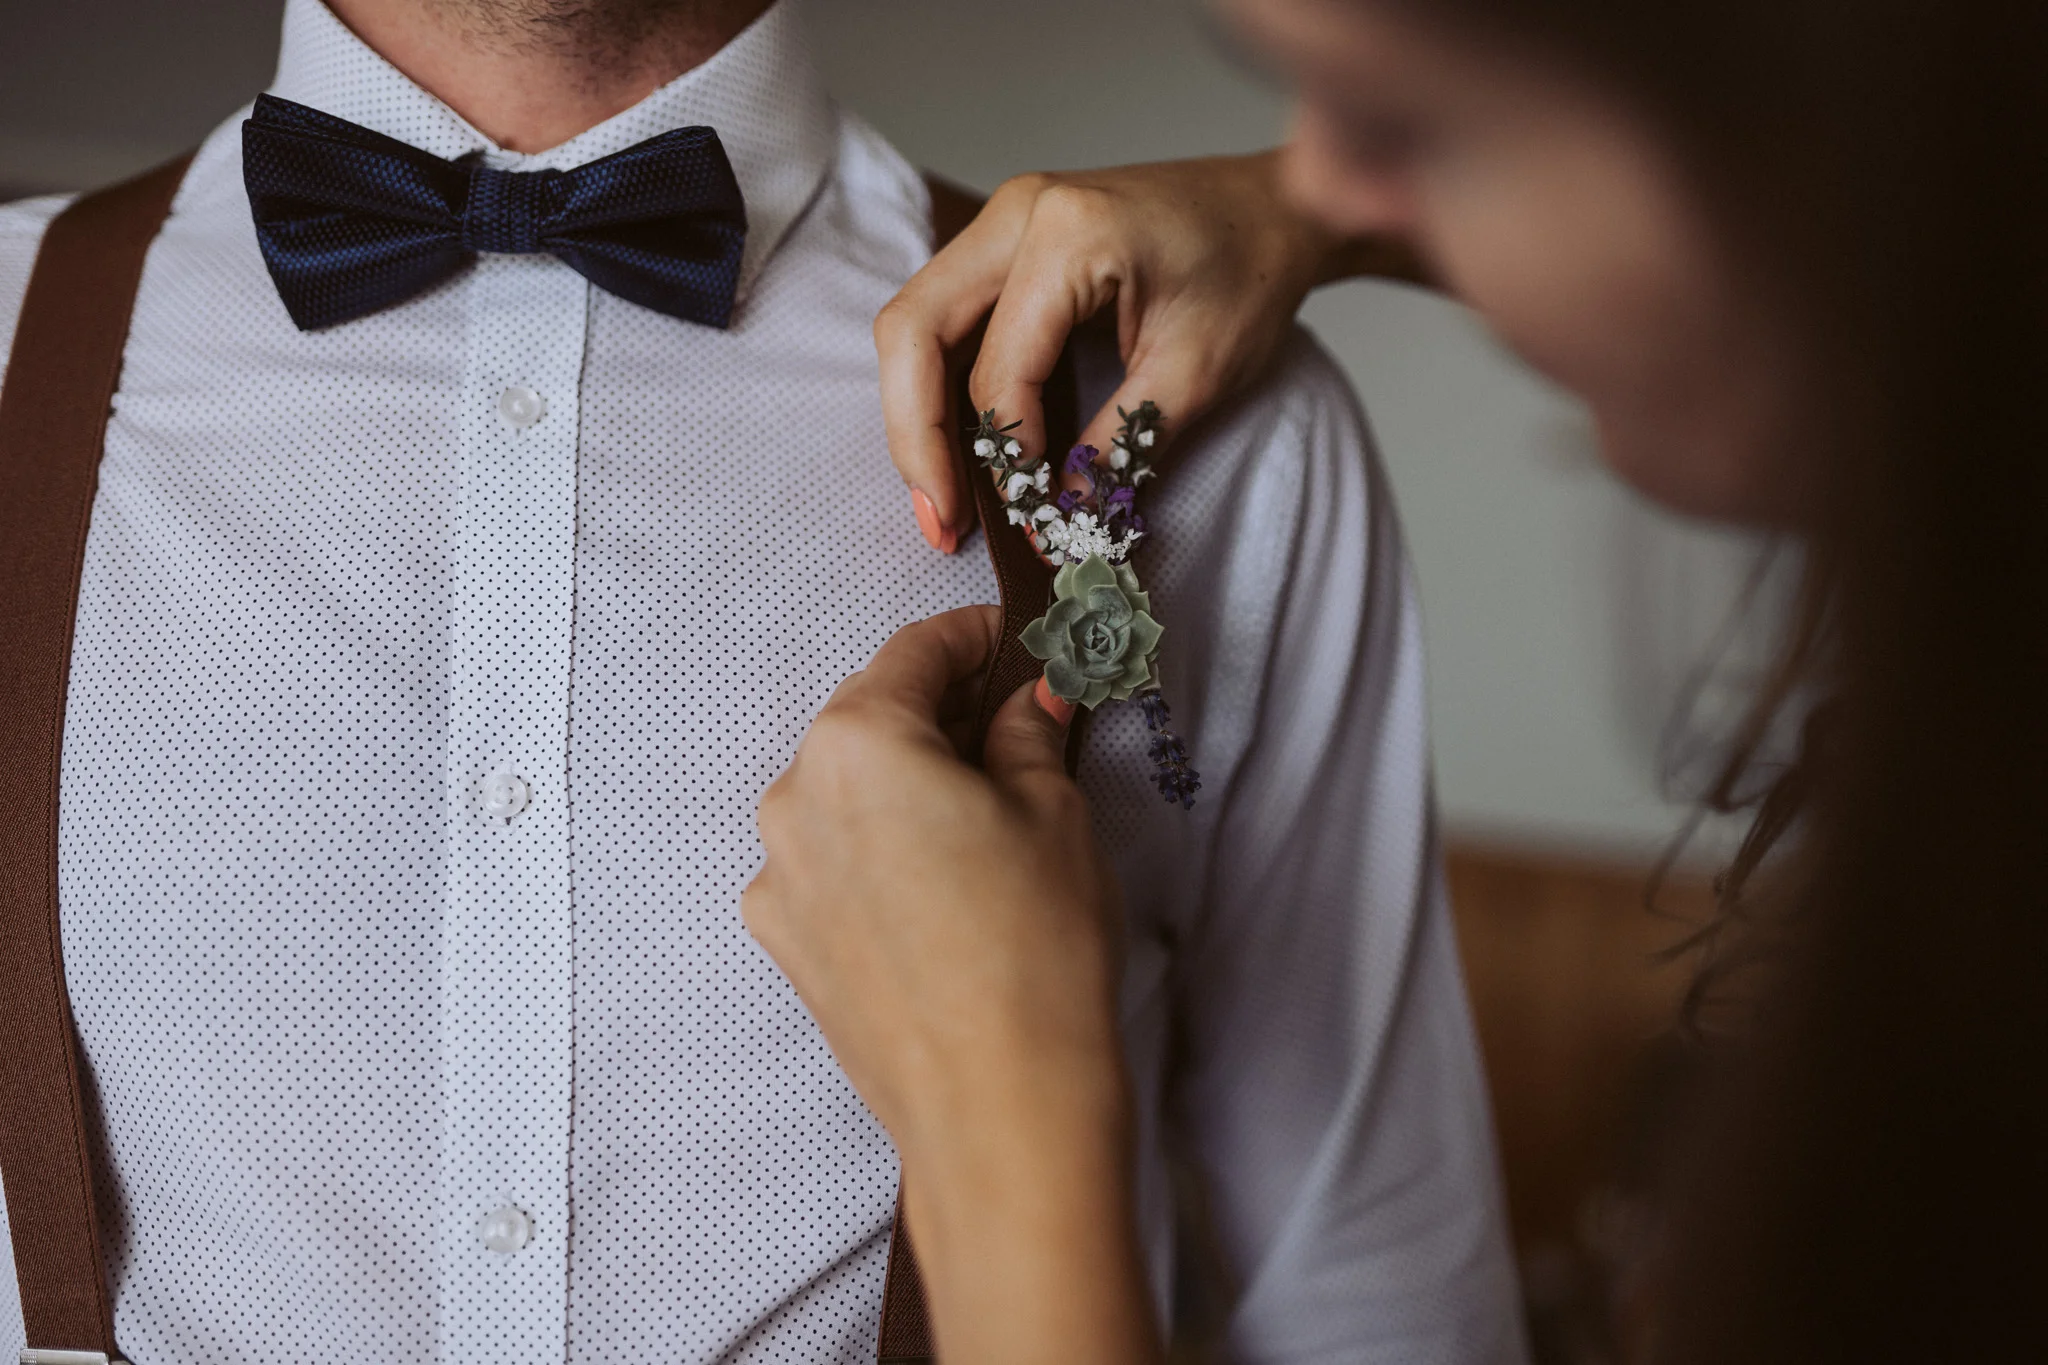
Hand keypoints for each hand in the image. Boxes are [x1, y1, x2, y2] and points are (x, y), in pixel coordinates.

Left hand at [746, 605, 1158, 1363]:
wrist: (1000, 1108)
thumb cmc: (1036, 947)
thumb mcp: (1054, 812)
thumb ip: (1027, 732)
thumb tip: (1028, 695)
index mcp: (857, 741)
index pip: (915, 653)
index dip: (975, 636)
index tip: (1017, 639)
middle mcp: (794, 796)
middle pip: (869, 718)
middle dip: (938, 709)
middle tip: (1013, 717)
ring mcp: (778, 875)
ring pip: (845, 792)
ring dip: (904, 781)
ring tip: (983, 805)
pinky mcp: (784, 942)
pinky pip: (829, 861)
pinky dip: (877, 847)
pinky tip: (941, 878)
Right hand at [878, 150, 1427, 549]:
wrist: (1273, 211)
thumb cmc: (1250, 273)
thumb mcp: (1197, 373)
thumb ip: (1118, 446)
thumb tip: (1059, 518)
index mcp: (1069, 232)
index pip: (998, 366)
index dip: (1006, 455)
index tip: (1028, 520)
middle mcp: (1016, 213)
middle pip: (914, 332)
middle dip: (917, 438)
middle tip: (940, 522)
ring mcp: (1002, 222)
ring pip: (915, 325)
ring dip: (918, 418)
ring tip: (941, 502)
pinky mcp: (1004, 244)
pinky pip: (944, 319)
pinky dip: (940, 388)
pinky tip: (962, 452)